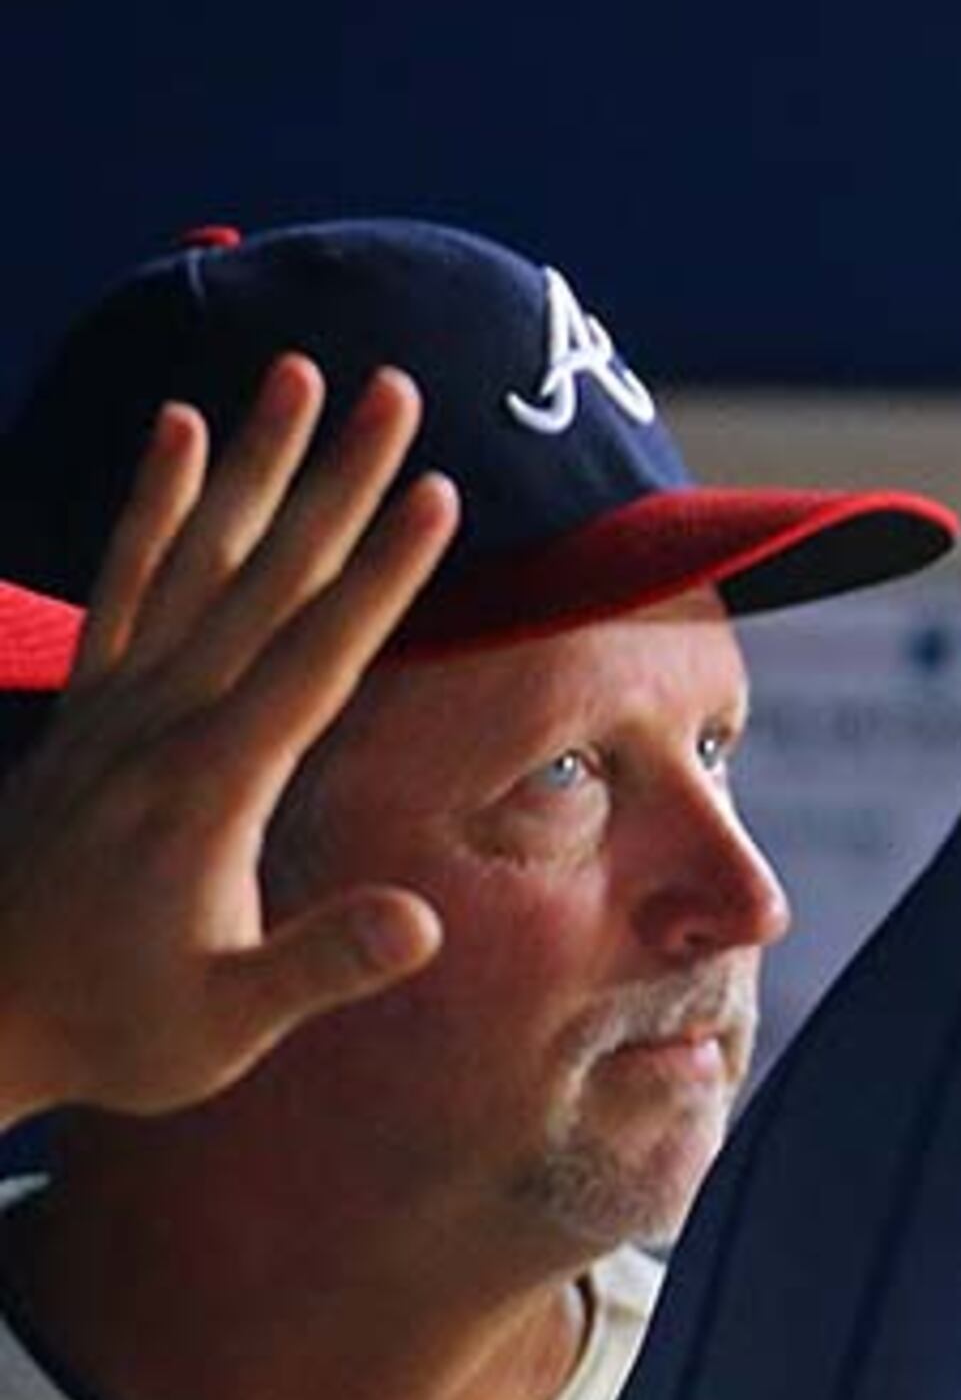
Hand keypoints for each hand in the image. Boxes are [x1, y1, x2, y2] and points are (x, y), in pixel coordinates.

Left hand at [0, 358, 459, 1125]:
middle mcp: (160, 723)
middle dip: (337, 478)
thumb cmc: (112, 1026)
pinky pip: (123, 580)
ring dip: (255, 462)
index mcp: (210, 788)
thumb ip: (320, 965)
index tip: (434, 492)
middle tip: (392, 387)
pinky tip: (178, 435)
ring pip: (198, 554)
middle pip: (267, 576)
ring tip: (297, 373)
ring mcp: (115, 705)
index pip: (315, 655)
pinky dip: (152, 505)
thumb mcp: (226, 1023)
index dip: (381, 572)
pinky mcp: (87, 707)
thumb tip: (421, 923)